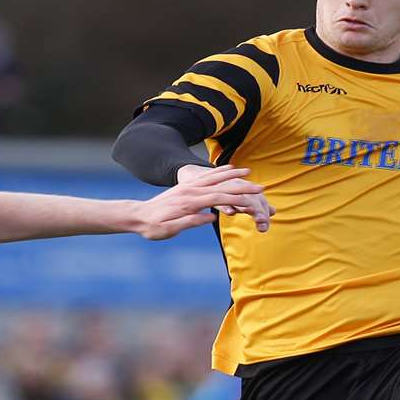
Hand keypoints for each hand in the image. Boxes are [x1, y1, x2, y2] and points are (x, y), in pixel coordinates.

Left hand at [146, 164, 272, 237]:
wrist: (138, 215)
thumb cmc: (152, 227)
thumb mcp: (169, 229)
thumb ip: (190, 222)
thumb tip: (211, 217)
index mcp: (189, 203)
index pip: (218, 199)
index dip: (238, 199)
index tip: (254, 200)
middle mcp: (190, 192)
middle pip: (221, 186)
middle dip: (242, 186)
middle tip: (261, 187)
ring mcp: (188, 187)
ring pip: (214, 177)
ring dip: (233, 174)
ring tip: (249, 171)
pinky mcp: (186, 187)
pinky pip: (206, 177)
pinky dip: (219, 172)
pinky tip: (228, 170)